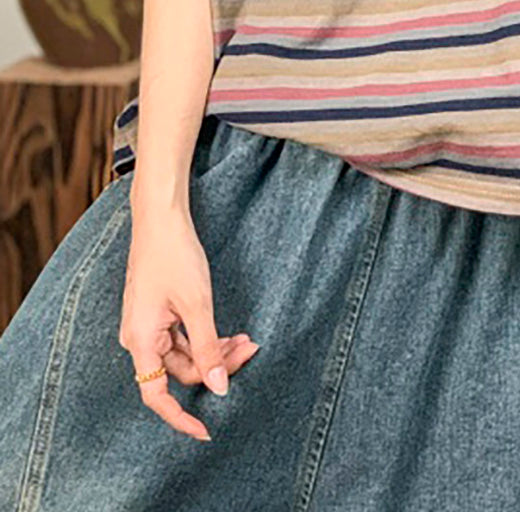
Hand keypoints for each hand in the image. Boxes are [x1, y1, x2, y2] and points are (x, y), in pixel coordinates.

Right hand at [121, 206, 259, 440]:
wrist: (161, 218)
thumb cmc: (174, 255)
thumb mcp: (197, 304)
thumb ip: (207, 348)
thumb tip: (219, 387)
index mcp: (141, 341)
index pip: (157, 395)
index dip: (181, 416)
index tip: (206, 431)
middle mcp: (140, 338)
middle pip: (180, 370)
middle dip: (216, 366)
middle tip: (250, 351)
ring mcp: (149, 325)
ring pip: (186, 353)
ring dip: (215, 350)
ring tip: (246, 340)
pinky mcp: (158, 313)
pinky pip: (183, 337)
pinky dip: (207, 337)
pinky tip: (230, 333)